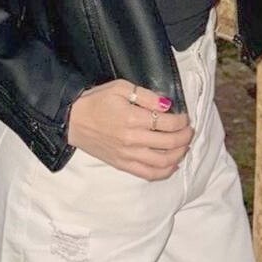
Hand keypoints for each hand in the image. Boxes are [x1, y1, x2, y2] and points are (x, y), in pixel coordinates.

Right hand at [67, 79, 194, 179]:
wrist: (72, 120)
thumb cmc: (96, 100)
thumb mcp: (120, 87)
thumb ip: (146, 96)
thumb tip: (167, 105)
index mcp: (132, 118)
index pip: (167, 123)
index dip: (181, 120)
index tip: (184, 116)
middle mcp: (132, 140)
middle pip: (169, 143)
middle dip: (185, 136)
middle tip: (189, 130)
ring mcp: (128, 155)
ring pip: (163, 161)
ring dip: (179, 154)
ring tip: (184, 146)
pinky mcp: (122, 165)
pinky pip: (148, 174)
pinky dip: (165, 172)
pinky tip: (173, 165)